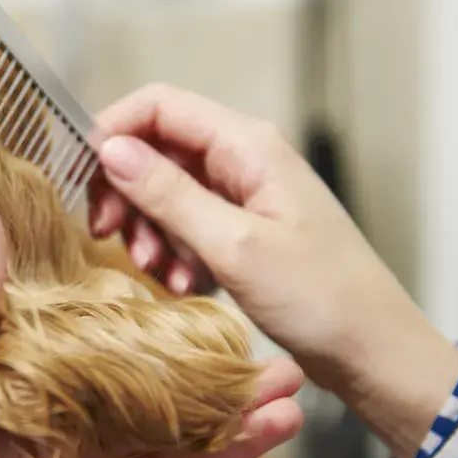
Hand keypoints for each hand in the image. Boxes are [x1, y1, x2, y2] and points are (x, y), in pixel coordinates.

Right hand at [88, 83, 457, 457]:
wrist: (375, 352)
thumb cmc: (321, 298)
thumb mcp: (233, 246)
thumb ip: (169, 194)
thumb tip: (110, 149)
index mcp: (248, 145)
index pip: (159, 105)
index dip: (113, 132)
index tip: (82, 179)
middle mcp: (244, 159)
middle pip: (157, 149)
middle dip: (125, 191)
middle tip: (107, 236)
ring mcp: (245, 195)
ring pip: (167, 191)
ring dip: (149, 229)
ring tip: (157, 272)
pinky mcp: (245, 230)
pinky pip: (189, 224)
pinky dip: (174, 251)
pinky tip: (182, 285)